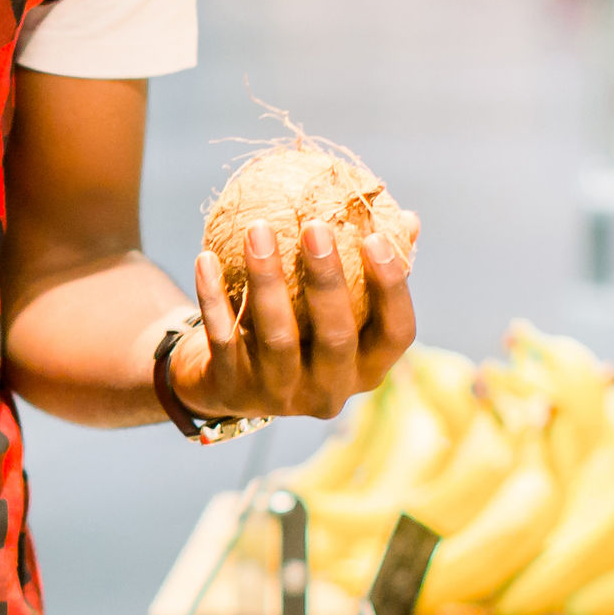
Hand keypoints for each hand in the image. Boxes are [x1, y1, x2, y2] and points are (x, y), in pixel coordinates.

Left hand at [175, 221, 414, 421]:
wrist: (224, 383)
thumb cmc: (298, 331)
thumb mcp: (335, 308)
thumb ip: (371, 270)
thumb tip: (408, 219)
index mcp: (367, 369)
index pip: (396, 333)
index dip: (392, 288)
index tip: (376, 236)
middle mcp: (330, 391)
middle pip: (336, 337)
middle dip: (326, 280)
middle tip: (314, 226)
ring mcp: (280, 395)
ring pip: (277, 337)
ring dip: (267, 279)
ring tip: (257, 228)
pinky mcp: (234, 389)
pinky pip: (223, 337)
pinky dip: (213, 298)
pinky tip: (206, 258)